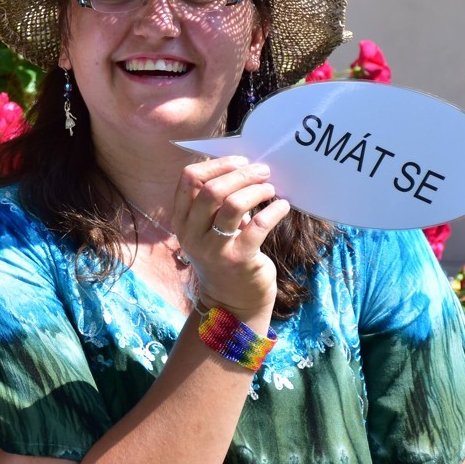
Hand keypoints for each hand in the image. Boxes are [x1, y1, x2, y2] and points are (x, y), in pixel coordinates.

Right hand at [171, 156, 291, 319]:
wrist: (232, 301)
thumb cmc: (224, 256)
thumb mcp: (208, 230)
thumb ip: (214, 203)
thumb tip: (243, 168)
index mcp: (181, 220)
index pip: (189, 179)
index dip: (217, 164)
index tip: (240, 162)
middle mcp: (192, 234)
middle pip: (212, 189)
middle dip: (242, 174)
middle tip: (263, 171)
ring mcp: (214, 248)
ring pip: (232, 204)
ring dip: (256, 190)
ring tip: (270, 188)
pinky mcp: (239, 259)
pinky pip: (259, 225)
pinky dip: (274, 210)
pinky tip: (283, 206)